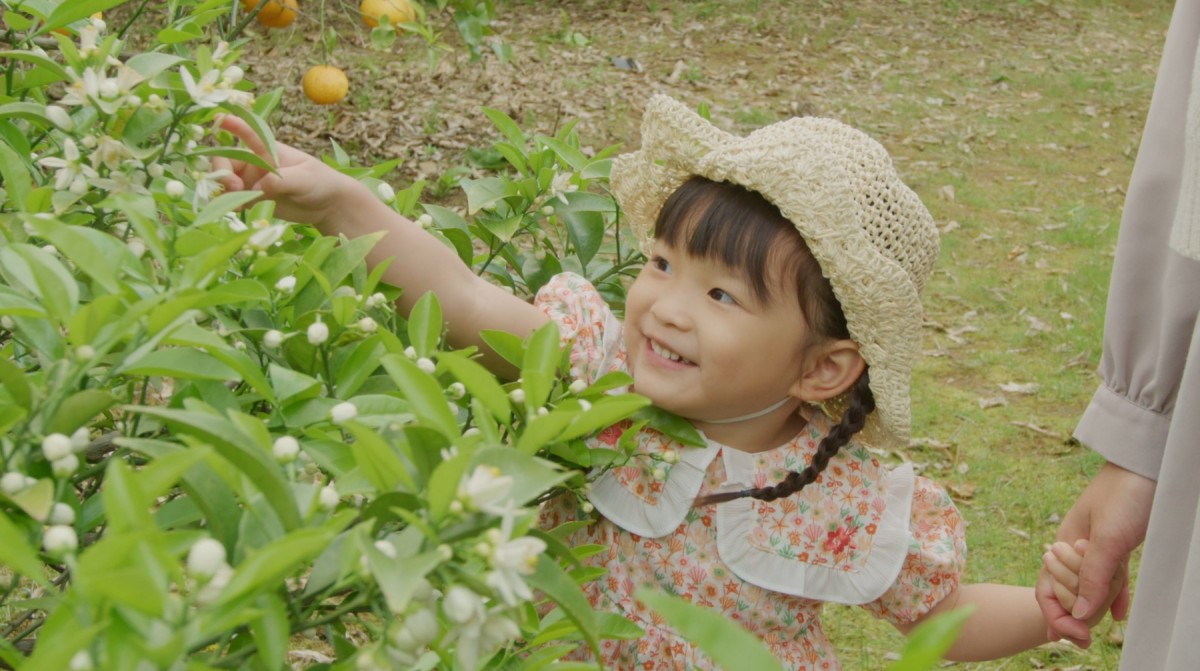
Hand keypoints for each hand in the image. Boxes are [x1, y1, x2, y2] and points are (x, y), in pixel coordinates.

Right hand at [211, 114, 358, 227]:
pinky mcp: (254, 200)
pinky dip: (229, 204)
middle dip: (223, 172)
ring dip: (223, 189)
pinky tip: (235, 209)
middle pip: (227, 161)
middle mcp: (256, 163)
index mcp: (269, 150)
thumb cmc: (320, 182)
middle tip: (235, 186)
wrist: (329, 206)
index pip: (249, 133)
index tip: (218, 119)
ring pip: (226, 181)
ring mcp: (253, 182)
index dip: (233, 125)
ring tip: (235, 201)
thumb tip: (256, 189)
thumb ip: (280, 181)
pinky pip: (234, 200)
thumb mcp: (304, 178)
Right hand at [1035, 462, 1154, 646]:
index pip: (1046, 588)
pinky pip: (1111, 577)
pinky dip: (1114, 596)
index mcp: (1064, 543)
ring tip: (1115, 612)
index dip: (1055, 616)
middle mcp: (1075, 548)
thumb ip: (1091, 577)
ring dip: (1100, 602)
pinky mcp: (1117, 544)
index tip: (1075, 635)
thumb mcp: (1108, 539)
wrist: (1148, 465)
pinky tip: (1121, 611)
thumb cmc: (1125, 495)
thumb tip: (1078, 615)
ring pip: (1092, 587)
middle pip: (1070, 592)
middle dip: (1081, 608)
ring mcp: (1096, 546)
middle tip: (1096, 618)